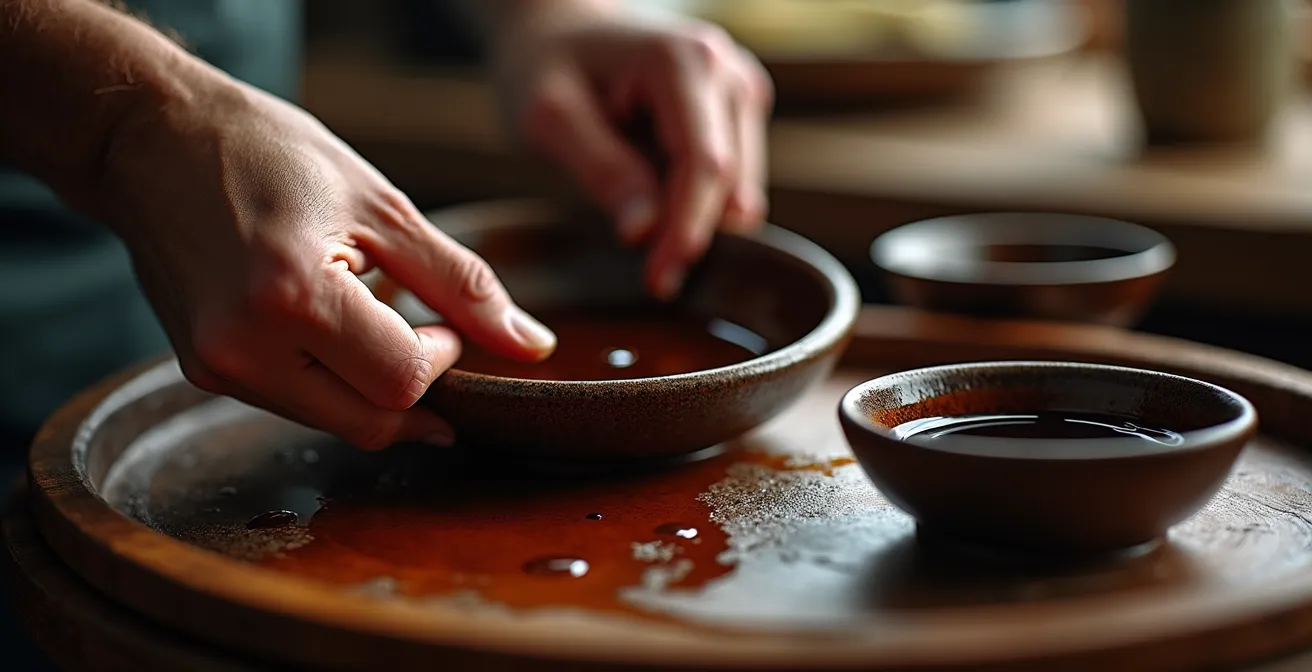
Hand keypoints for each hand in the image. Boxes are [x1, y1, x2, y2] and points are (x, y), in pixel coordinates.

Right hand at [98, 71, 556, 449]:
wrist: (150, 140)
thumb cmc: (269, 154)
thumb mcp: (383, 207)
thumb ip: (461, 284)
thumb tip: (533, 346)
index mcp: (293, 297)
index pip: (401, 381)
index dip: (440, 356)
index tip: (437, 317)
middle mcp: (243, 348)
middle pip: (371, 420)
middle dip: (413, 385)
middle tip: (420, 330)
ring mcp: (216, 367)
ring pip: (334, 421)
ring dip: (372, 385)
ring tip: (366, 314)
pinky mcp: (202, 372)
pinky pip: (294, 403)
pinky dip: (331, 379)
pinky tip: (330, 327)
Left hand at [493, 9, 773, 299]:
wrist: (560, 29)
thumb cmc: (546, 66)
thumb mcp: (550, 116)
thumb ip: (602, 171)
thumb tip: (646, 233)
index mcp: (683, 61)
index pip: (705, 165)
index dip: (686, 230)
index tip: (659, 281)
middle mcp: (727, 72)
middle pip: (730, 181)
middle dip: (693, 234)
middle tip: (653, 279)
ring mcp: (741, 90)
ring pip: (739, 188)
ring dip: (697, 221)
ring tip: (640, 223)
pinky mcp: (740, 112)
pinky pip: (733, 181)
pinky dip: (700, 205)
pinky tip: (656, 200)